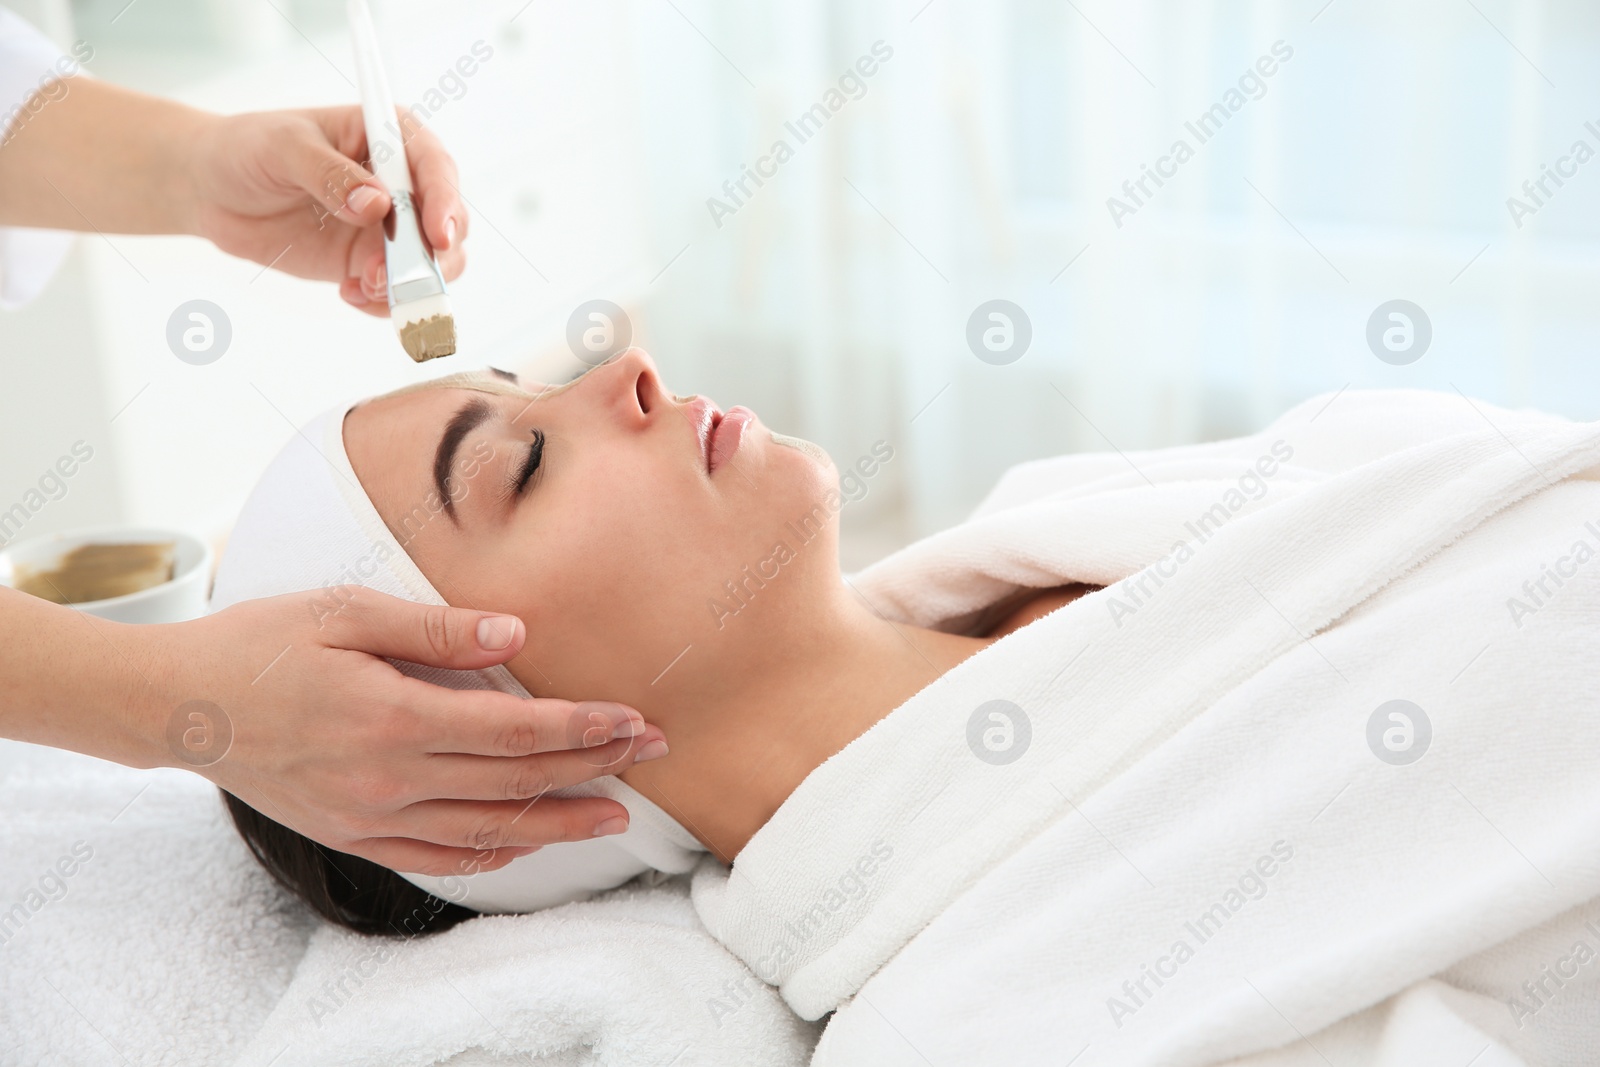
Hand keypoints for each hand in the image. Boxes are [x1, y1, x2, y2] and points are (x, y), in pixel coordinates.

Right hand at [144, 587, 664, 875]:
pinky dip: (492, 854)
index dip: (580, 726)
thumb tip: (518, 634)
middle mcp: (388, 778)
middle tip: (654, 752)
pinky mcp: (352, 835)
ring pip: (486, 830)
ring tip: (617, 814)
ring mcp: (369, 817)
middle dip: (592, 766)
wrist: (179, 705)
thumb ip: (436, 629)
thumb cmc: (262, 642)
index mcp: (392, 716)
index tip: (633, 719)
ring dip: (558, 822)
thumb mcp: (344, 611)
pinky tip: (529, 843)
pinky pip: (436, 858)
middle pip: (513, 780)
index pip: (513, 730)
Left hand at [186, 106, 467, 314]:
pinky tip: (351, 295)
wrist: (212, 190)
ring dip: (410, 285)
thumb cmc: (247, 149)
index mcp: (389, 137)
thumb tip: (377, 205)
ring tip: (364, 287)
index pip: (435, 167)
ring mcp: (389, 227)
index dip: (445, 202)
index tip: (436, 235)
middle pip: (447, 223)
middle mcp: (400, 183)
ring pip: (432, 264)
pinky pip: (397, 291)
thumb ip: (330, 174)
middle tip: (393, 276)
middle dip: (430, 256)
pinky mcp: (368, 262)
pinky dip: (385, 303)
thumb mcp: (283, 148)